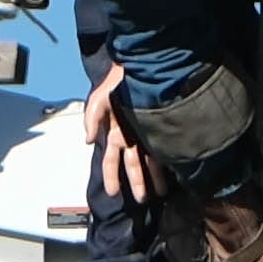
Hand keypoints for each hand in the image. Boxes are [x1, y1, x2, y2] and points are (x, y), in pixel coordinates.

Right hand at [86, 63, 158, 216]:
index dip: (111, 176)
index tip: (111, 192)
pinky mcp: (163, 125)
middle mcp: (132, 135)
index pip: (112, 160)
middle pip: (134, 164)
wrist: (144, 62)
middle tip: (141, 199)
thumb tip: (87, 141)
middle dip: (137, 182)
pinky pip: (165, 146)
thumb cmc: (119, 78)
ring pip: (151, 159)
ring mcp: (148, 131)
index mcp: (116, 131)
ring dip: (155, 176)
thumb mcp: (101, 97)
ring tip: (162, 192)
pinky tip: (175, 171)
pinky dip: (168, 159)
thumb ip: (92, 117)